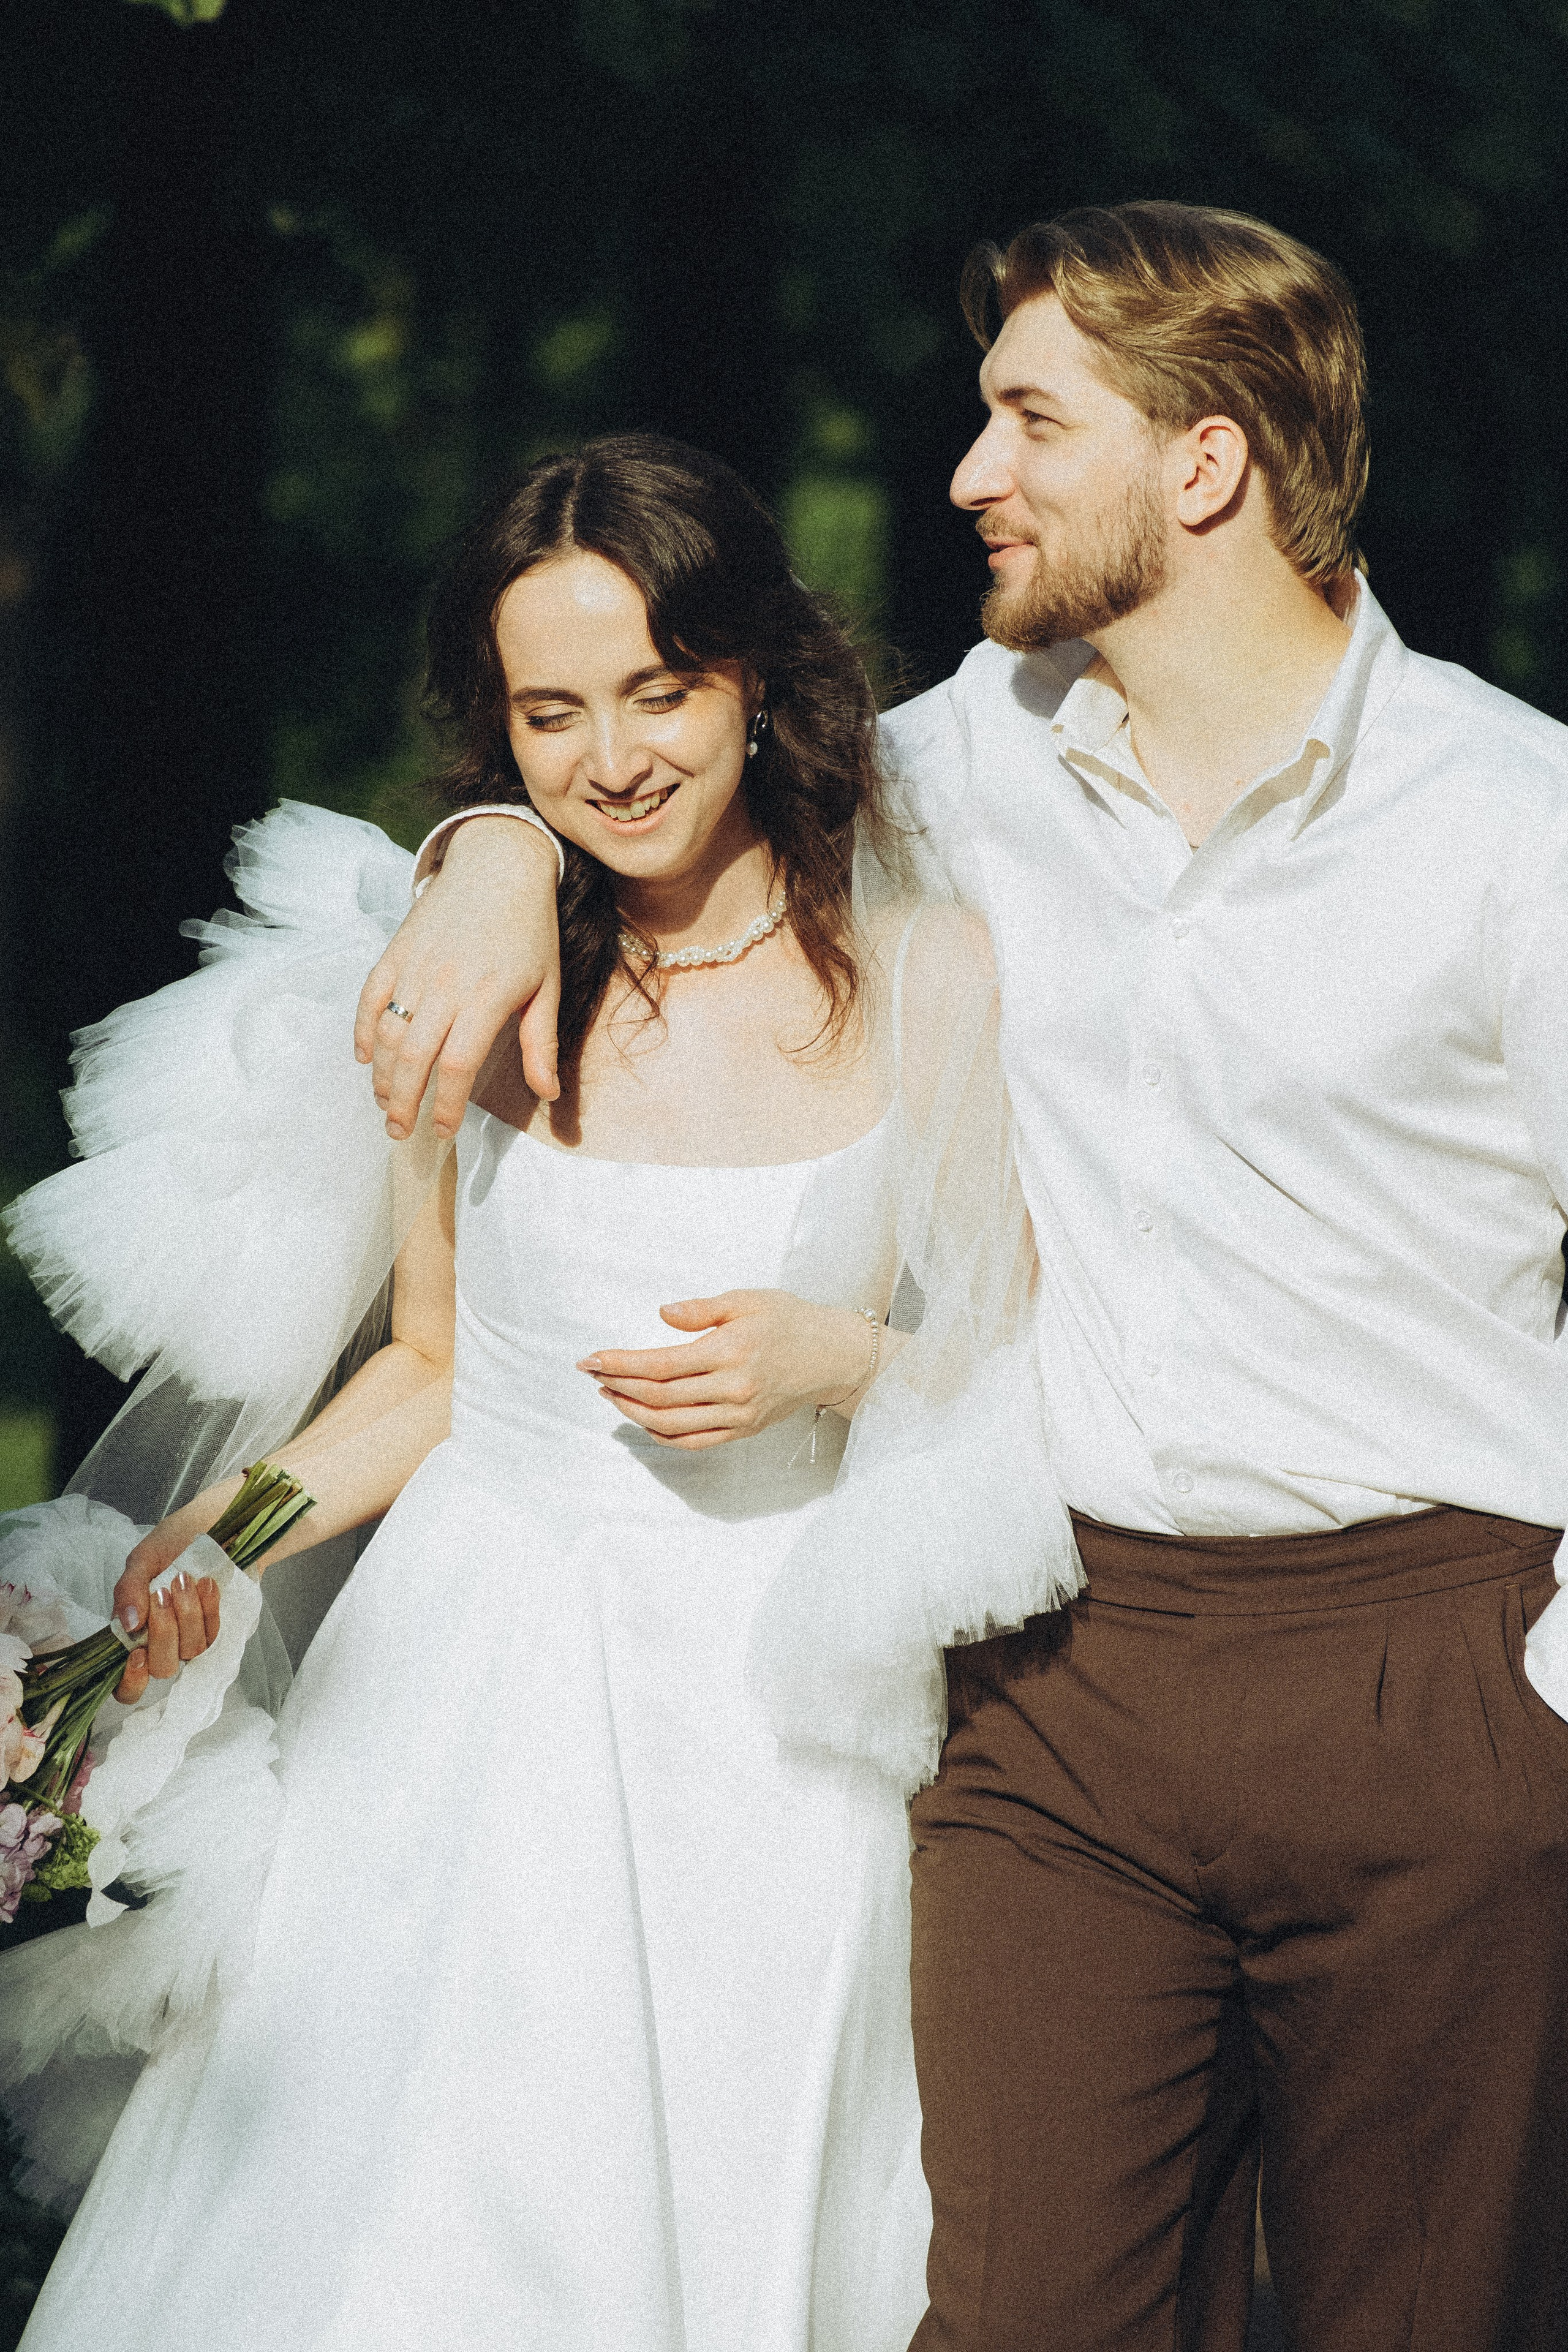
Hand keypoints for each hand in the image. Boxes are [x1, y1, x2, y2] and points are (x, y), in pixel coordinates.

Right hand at [112, 1522, 222, 1705]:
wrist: (216, 1524)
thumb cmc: (173, 1543)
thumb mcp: (142, 1560)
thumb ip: (127, 1589)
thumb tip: (127, 1625)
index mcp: (132, 1633)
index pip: (126, 1685)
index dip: (129, 1682)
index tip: (136, 1655)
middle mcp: (161, 1643)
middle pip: (162, 1668)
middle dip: (163, 1631)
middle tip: (162, 1593)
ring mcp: (192, 1637)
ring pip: (191, 1651)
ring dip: (187, 1615)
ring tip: (184, 1579)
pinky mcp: (219, 1629)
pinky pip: (215, 1635)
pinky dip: (209, 1609)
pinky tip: (206, 1584)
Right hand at [354, 816, 563, 1141]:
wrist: (498, 865)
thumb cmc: (529, 931)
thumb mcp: (547, 987)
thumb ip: (542, 1043)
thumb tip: (548, 1094)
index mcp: (487, 997)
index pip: (457, 1065)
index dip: (445, 1104)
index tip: (443, 1131)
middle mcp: (445, 984)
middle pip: (414, 1058)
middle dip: (403, 1102)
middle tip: (400, 1131)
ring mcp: (415, 968)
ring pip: (388, 1034)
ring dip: (383, 1076)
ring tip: (386, 1104)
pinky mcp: (395, 952)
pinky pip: (370, 999)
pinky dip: (364, 1032)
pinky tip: (366, 1060)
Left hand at [580, 1291, 879, 1450]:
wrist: (833, 1355)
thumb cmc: (790, 1321)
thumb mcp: (748, 1300)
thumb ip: (702, 1309)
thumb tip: (662, 1314)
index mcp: (731, 1351)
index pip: (661, 1365)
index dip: (621, 1364)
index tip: (592, 1359)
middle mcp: (733, 1388)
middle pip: (660, 1396)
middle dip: (618, 1385)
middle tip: (591, 1373)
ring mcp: (738, 1414)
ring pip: (672, 1425)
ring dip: (633, 1411)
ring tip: (610, 1394)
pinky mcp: (743, 1429)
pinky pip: (693, 1441)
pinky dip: (662, 1434)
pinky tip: (643, 1418)